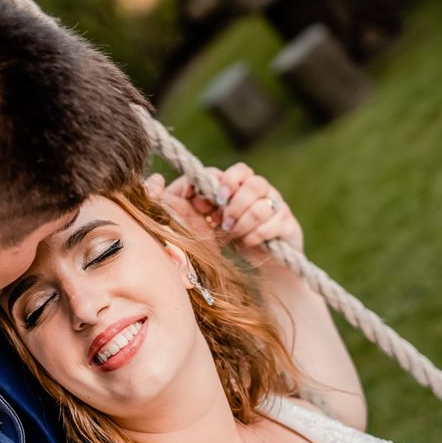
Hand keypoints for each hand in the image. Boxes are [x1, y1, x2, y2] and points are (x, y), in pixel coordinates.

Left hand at [145, 163, 302, 262]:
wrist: (255, 271)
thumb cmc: (220, 243)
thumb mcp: (192, 223)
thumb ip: (171, 202)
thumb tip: (154, 180)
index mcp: (238, 187)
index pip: (237, 171)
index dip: (224, 183)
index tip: (212, 202)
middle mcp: (259, 192)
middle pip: (252, 181)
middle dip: (235, 203)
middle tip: (223, 223)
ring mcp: (276, 206)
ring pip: (263, 201)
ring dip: (245, 221)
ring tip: (234, 235)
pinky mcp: (287, 223)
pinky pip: (276, 220)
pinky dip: (258, 234)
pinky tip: (248, 243)